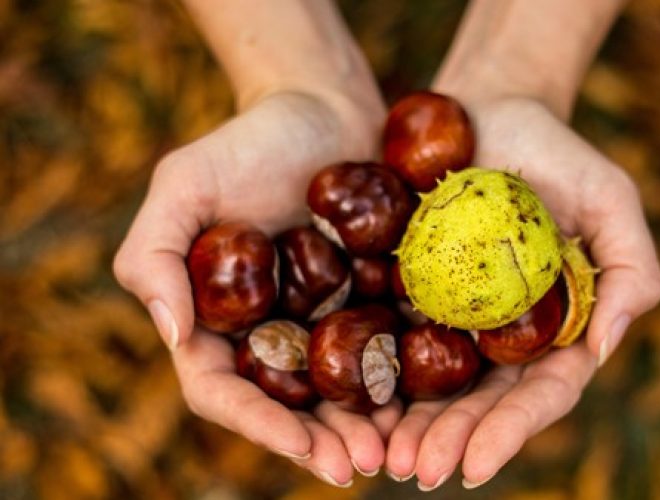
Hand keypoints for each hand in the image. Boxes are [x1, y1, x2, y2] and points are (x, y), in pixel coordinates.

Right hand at [114, 91, 401, 485]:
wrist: (324, 108)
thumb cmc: (248, 140)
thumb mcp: (184, 182)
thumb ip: (155, 255)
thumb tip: (173, 336)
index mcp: (218, 319)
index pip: (224, 389)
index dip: (259, 425)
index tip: (302, 447)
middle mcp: (270, 331)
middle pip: (287, 405)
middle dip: (322, 441)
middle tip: (363, 466)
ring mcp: (322, 320)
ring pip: (339, 391)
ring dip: (365, 427)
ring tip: (399, 451)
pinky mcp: (370, 301)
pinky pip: (385, 351)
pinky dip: (401, 383)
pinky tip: (427, 403)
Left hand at [386, 97, 659, 488]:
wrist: (489, 110)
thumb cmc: (558, 153)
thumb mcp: (611, 200)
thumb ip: (631, 271)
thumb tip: (603, 348)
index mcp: (555, 327)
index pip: (538, 394)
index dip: (509, 433)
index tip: (474, 468)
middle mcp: (503, 333)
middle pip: (480, 401)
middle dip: (451, 440)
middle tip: (416, 470)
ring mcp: (454, 315)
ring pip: (433, 383)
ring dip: (409, 424)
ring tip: (382, 456)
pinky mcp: (409, 290)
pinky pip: (390, 336)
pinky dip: (375, 373)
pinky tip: (353, 400)